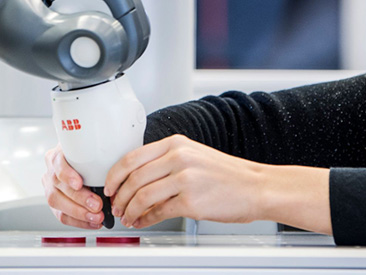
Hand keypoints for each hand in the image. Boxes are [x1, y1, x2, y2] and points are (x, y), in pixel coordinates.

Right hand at [43, 145, 107, 228]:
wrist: (85, 164)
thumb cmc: (91, 160)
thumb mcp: (94, 156)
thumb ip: (100, 165)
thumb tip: (115, 183)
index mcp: (58, 155)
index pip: (58, 162)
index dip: (67, 174)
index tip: (79, 183)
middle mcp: (51, 171)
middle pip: (58, 185)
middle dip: (79, 198)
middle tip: (97, 205)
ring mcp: (50, 188)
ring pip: (57, 202)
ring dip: (79, 213)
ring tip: (96, 217)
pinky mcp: (55, 204)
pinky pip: (62, 215)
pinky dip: (79, 221)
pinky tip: (92, 222)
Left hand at [104, 134, 266, 228]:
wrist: (255, 187)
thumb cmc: (227, 175)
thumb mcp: (194, 157)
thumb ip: (166, 164)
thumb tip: (136, 182)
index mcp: (176, 144)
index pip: (132, 157)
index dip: (114, 174)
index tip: (109, 186)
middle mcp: (179, 157)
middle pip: (133, 177)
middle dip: (119, 196)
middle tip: (117, 206)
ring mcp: (185, 179)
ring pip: (142, 195)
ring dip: (130, 210)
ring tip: (129, 217)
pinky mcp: (191, 201)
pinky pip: (158, 212)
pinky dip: (145, 219)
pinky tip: (144, 222)